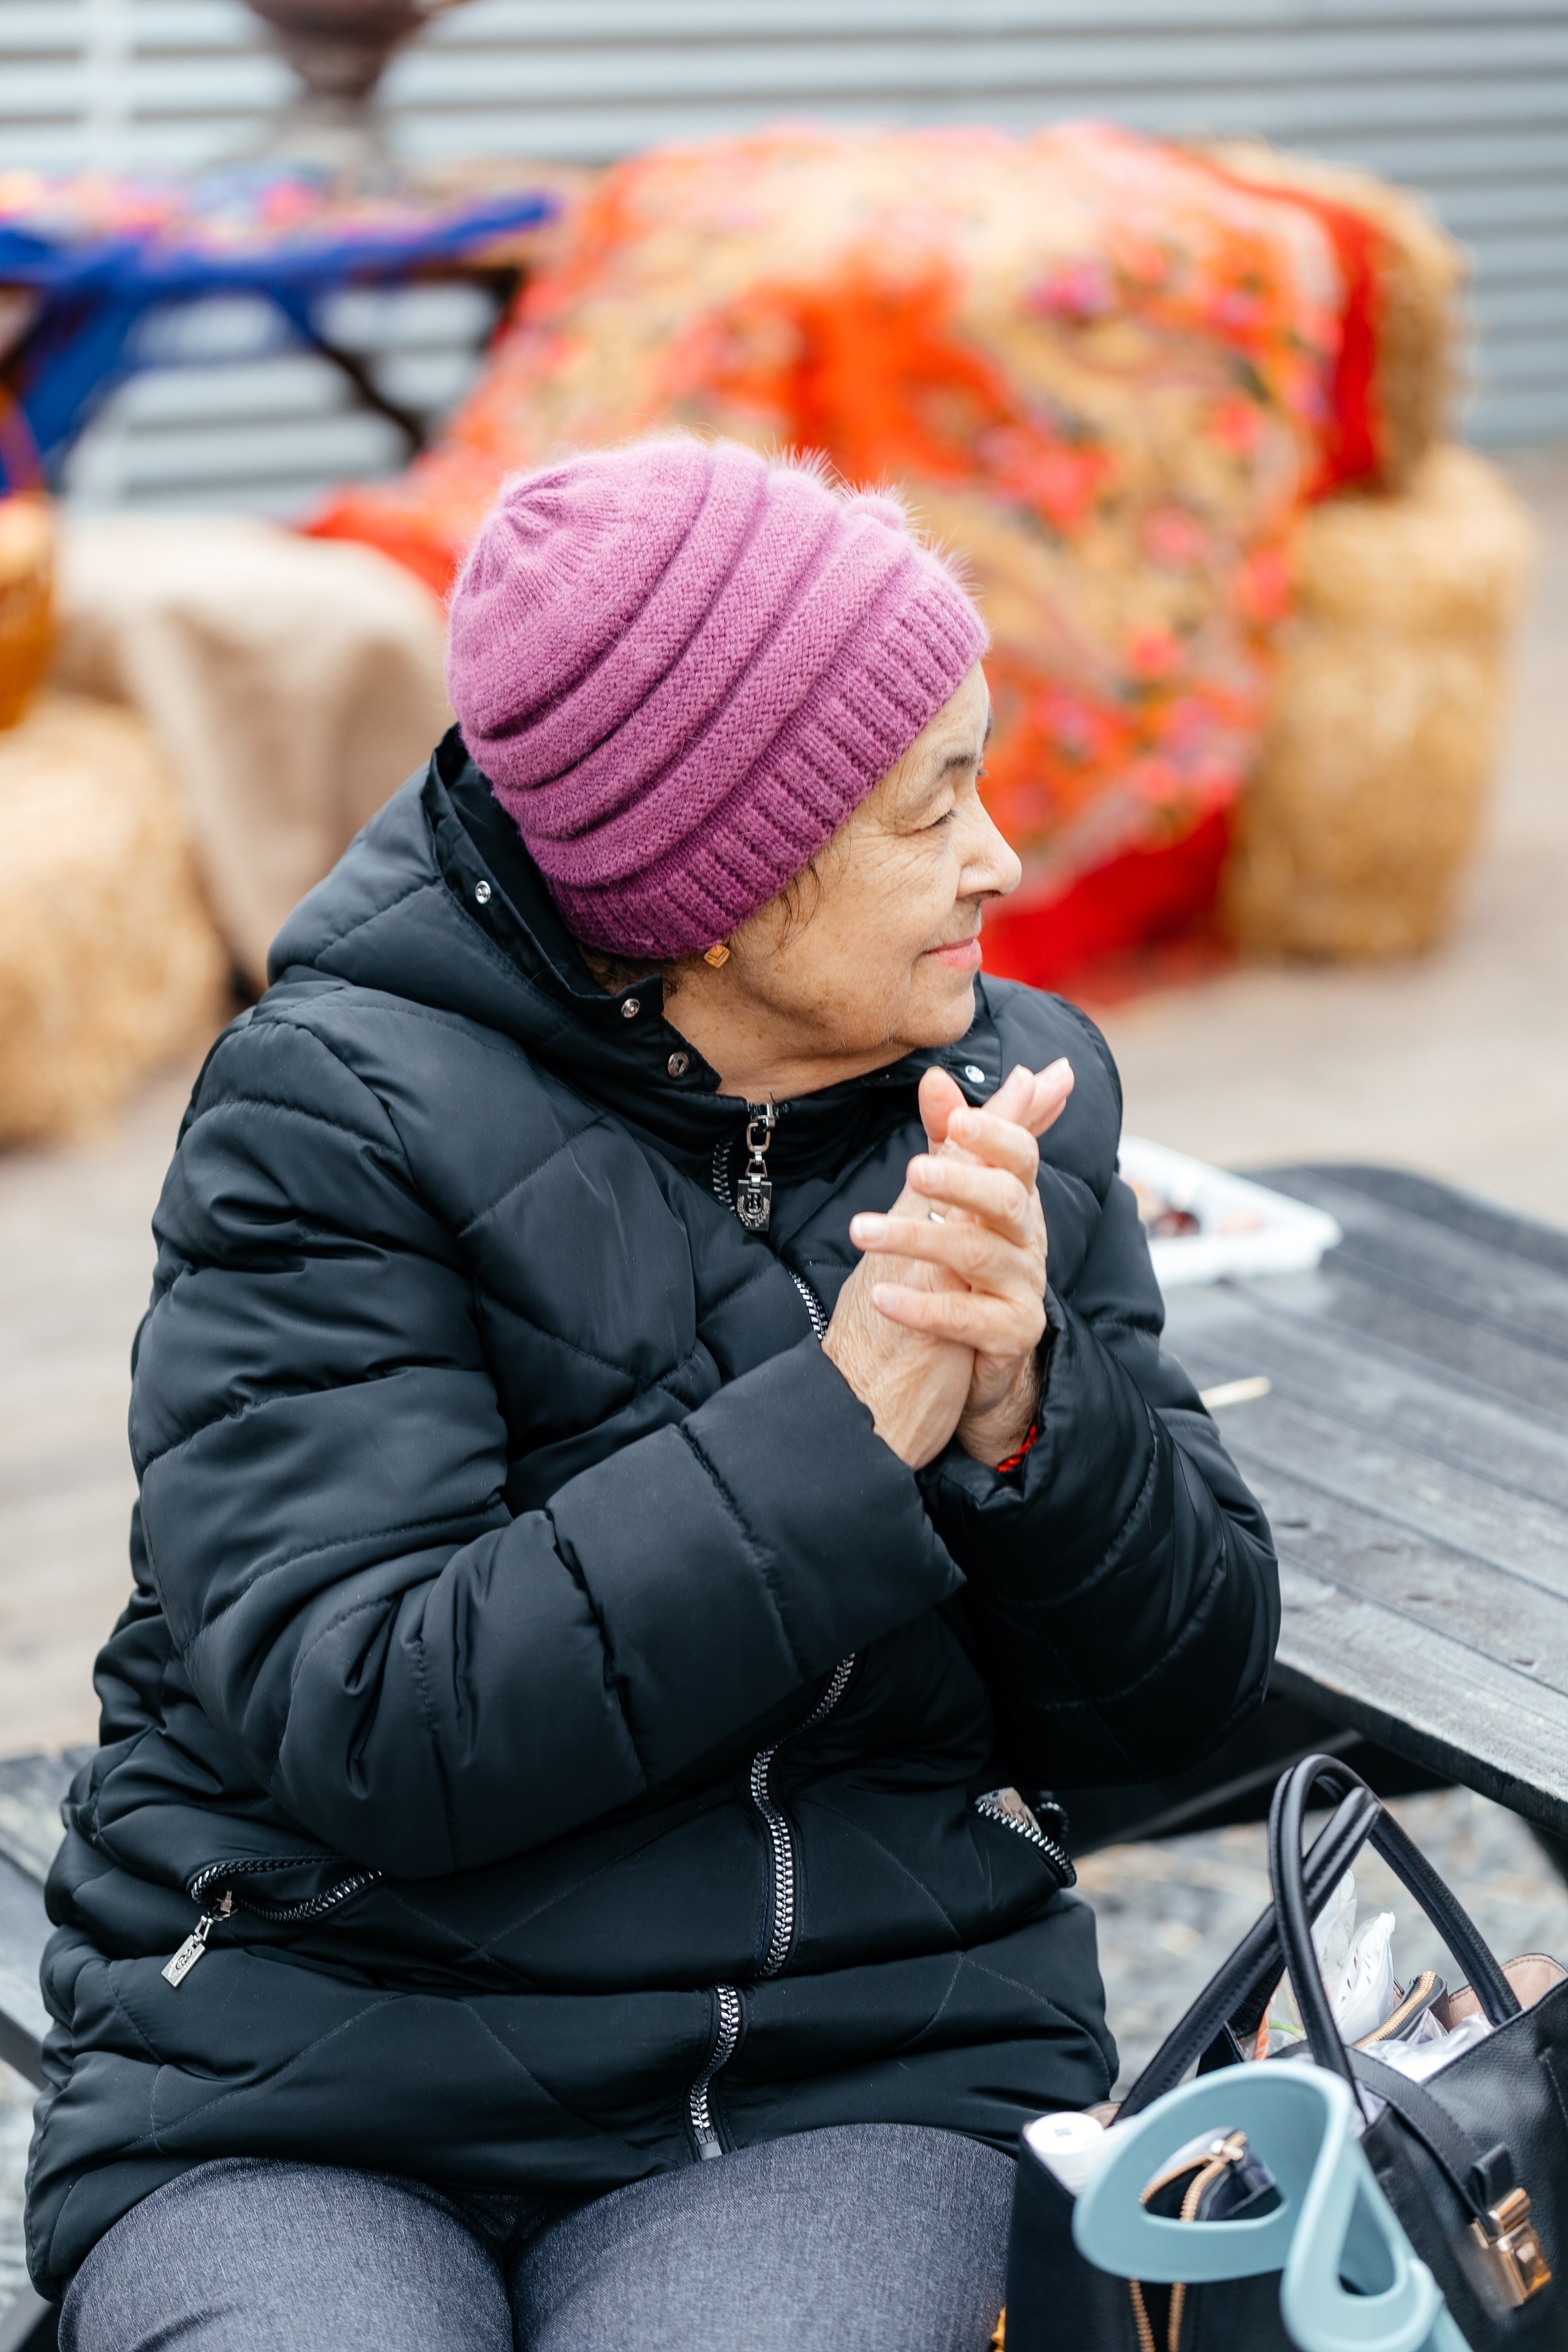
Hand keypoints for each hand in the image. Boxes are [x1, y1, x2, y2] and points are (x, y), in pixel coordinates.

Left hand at [847, 1058, 1073, 1466]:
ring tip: (860, 1231)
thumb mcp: (953, 1198)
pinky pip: (968, 1319)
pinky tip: (881, 1297)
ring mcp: (1022, 1288)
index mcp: (1014, 1198)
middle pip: (1008, 1200)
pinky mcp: (1011, 1335)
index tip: (955, 1119)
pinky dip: (923, 1307)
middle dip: (962, 1181)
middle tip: (912, 1171)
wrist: (977, 1357)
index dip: (995, 1133)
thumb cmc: (964, 1263)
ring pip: (978, 1256)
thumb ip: (947, 1140)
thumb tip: (936, 1076)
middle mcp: (1026, 1239)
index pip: (1020, 1155)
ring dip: (917, 1239)